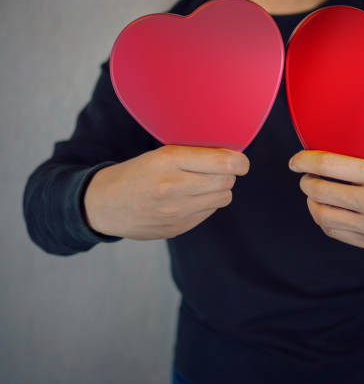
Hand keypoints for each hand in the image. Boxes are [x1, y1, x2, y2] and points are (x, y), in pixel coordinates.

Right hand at [83, 145, 248, 239]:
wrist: (104, 205)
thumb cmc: (136, 174)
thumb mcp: (159, 155)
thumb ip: (193, 155)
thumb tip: (232, 157)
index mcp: (168, 161)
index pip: (224, 163)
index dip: (239, 162)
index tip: (240, 161)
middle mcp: (174, 187)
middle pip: (227, 181)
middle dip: (228, 174)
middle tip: (219, 169)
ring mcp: (176, 211)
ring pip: (222, 198)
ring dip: (219, 189)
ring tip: (203, 183)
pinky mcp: (178, 228)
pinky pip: (209, 212)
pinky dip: (206, 204)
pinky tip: (190, 198)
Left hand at [289, 150, 363, 251]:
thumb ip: (357, 167)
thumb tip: (318, 163)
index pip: (328, 164)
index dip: (304, 161)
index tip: (295, 161)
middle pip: (319, 190)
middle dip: (306, 181)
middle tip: (307, 176)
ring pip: (321, 215)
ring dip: (311, 202)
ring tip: (316, 194)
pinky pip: (333, 231)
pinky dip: (323, 219)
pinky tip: (328, 209)